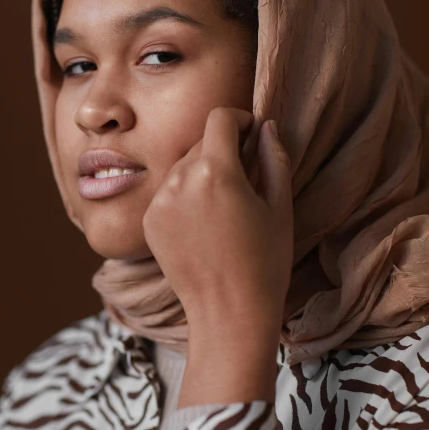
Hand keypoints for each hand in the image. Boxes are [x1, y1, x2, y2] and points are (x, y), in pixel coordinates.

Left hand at [142, 107, 293, 334]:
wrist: (228, 311)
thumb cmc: (264, 261)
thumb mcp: (280, 207)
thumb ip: (274, 158)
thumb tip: (267, 126)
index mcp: (215, 171)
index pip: (220, 119)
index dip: (239, 119)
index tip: (251, 133)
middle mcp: (179, 179)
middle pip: (201, 142)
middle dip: (223, 150)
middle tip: (245, 178)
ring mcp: (159, 201)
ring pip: (182, 166)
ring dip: (203, 172)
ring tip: (224, 206)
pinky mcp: (149, 221)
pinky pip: (168, 191)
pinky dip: (185, 196)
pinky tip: (204, 224)